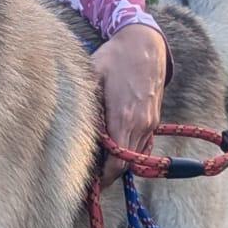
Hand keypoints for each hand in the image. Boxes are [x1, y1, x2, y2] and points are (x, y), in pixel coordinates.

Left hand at [93, 25, 167, 187]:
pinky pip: (142, 143)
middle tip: (90, 179)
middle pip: (127, 164)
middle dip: (109, 174)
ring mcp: (150, 122)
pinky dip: (130, 150)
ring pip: (136, 155)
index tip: (90, 184)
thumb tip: (72, 128)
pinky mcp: (155, 118)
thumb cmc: (114, 57)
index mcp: (124, 117)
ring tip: (100, 165)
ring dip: (120, 163)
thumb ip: (86, 105)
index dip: (104, 178)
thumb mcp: (92, 76)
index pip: (117, 162)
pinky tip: (114, 147)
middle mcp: (141, 124)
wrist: (145, 43)